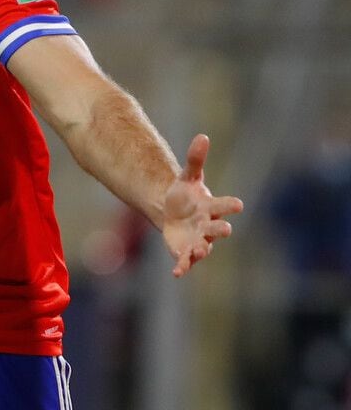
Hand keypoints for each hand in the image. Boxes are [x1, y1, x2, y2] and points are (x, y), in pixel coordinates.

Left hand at [161, 134, 243, 276]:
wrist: (172, 212)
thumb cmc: (186, 194)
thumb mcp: (188, 176)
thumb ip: (195, 159)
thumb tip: (202, 136)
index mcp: (212, 207)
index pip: (225, 205)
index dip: (231, 205)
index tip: (238, 205)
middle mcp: (208, 225)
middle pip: (217, 228)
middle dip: (221, 229)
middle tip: (225, 229)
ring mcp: (198, 240)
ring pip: (204, 247)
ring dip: (202, 249)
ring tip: (199, 250)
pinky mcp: (184, 251)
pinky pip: (185, 261)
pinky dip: (182, 267)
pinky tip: (177, 273)